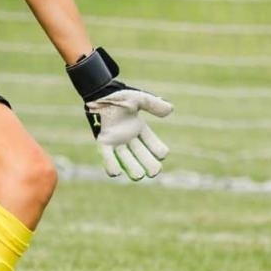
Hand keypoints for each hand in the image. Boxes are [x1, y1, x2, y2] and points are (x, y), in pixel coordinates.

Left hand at [66, 48, 172, 180]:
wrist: (99, 93)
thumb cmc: (119, 96)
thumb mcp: (139, 99)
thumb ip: (153, 104)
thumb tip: (170, 110)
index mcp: (139, 128)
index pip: (152, 143)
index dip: (158, 150)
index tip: (162, 154)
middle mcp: (129, 137)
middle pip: (142, 154)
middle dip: (149, 164)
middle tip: (154, 172)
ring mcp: (116, 140)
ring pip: (126, 158)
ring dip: (132, 168)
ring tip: (138, 176)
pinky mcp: (103, 141)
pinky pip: (107, 155)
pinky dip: (111, 164)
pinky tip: (116, 173)